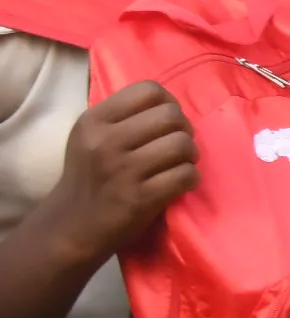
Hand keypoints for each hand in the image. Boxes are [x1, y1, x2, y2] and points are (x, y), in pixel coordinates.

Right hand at [40, 83, 195, 268]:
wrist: (70, 227)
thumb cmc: (90, 178)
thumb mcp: (93, 138)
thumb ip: (125, 117)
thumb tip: (173, 106)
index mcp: (94, 121)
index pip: (148, 90)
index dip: (168, 103)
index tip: (166, 123)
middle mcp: (105, 142)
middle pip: (171, 116)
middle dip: (184, 130)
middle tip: (177, 147)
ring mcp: (122, 170)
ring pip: (182, 144)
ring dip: (191, 155)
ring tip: (180, 164)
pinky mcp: (139, 198)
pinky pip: (185, 175)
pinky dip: (191, 178)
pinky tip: (180, 183)